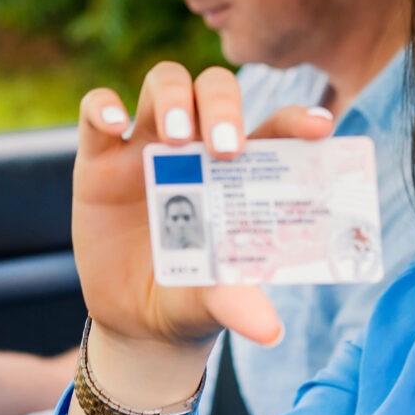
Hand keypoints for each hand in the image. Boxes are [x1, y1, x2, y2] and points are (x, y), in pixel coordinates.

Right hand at [70, 62, 333, 393]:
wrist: (135, 323)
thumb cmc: (191, 298)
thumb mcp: (215, 302)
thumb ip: (239, 304)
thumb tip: (271, 332)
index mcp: (240, 171)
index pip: (274, 127)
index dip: (296, 119)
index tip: (319, 127)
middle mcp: (197, 147)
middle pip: (214, 89)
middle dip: (224, 106)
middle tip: (226, 148)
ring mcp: (147, 146)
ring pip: (164, 83)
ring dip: (173, 98)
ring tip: (174, 140)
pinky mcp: (99, 159)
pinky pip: (95, 111)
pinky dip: (101, 105)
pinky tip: (113, 122)